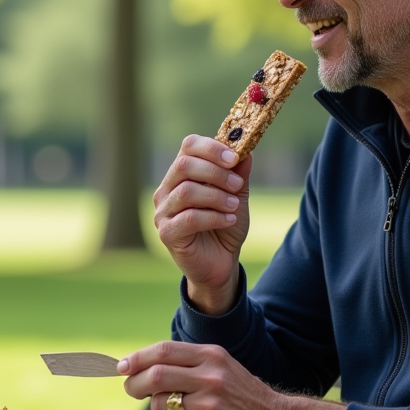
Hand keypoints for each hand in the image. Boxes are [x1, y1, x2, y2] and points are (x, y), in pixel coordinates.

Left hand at [119, 341, 341, 409]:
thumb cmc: (238, 390)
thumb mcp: (218, 364)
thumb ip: (185, 360)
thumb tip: (137, 365)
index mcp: (212, 356)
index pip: (163, 351)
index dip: (137, 358)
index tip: (122, 366)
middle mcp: (211, 379)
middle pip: (156, 377)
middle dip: (134, 383)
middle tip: (130, 388)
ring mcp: (210, 407)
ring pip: (161, 406)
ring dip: (160, 409)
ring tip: (179, 409)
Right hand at [153, 135, 251, 313]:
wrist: (221, 263)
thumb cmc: (225, 225)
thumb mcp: (237, 196)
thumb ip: (239, 174)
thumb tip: (246, 151)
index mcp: (182, 174)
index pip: (188, 146)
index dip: (211, 148)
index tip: (234, 158)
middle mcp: (167, 189)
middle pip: (184, 165)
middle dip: (216, 172)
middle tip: (237, 185)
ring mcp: (163, 211)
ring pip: (186, 191)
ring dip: (217, 196)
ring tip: (235, 206)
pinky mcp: (167, 233)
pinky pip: (189, 218)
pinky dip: (214, 217)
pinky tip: (229, 220)